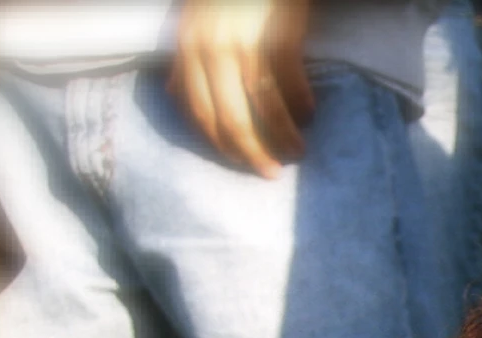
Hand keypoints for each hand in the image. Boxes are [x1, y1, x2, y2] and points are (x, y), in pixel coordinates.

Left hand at [168, 0, 313, 177]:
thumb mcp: (193, 20)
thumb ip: (184, 58)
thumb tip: (173, 93)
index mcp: (190, 48)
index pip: (199, 111)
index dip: (220, 143)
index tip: (239, 162)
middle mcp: (213, 49)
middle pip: (231, 118)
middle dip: (252, 152)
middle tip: (270, 173)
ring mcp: (248, 44)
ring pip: (265, 107)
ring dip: (284, 136)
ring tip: (298, 152)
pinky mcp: (281, 37)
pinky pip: (292, 83)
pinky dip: (302, 104)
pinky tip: (309, 114)